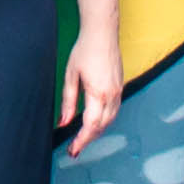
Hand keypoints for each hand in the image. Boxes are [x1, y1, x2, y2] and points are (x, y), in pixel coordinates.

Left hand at [57, 27, 121, 157]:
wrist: (102, 33)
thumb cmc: (85, 50)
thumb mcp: (71, 76)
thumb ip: (68, 102)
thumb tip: (63, 122)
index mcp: (98, 93)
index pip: (91, 125)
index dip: (82, 140)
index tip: (73, 150)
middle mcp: (112, 95)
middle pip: (102, 126)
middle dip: (89, 139)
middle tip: (74, 148)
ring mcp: (118, 91)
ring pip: (110, 120)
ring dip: (97, 131)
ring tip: (83, 138)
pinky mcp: (120, 87)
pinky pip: (114, 110)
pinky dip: (104, 120)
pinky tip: (95, 122)